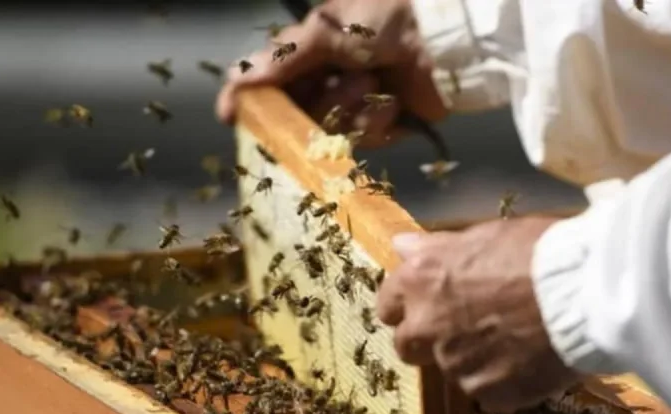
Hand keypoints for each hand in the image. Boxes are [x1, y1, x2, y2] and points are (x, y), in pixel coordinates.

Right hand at [215, 0, 447, 147]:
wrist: (442, 33)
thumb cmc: (382, 18)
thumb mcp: (326, 30)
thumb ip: (282, 58)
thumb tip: (234, 79)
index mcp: (308, 55)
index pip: (266, 83)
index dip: (246, 100)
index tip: (228, 114)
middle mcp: (325, 82)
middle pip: (294, 115)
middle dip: (316, 104)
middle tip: (334, 88)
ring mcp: (353, 107)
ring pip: (327, 131)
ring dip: (351, 106)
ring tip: (373, 80)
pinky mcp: (381, 126)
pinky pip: (362, 138)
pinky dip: (377, 118)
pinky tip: (392, 100)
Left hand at [376, 217, 580, 412]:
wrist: (585, 292)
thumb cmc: (535, 252)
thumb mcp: (482, 235)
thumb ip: (436, 247)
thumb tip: (401, 245)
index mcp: (419, 282)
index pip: (387, 306)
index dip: (405, 307)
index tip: (424, 306)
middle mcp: (427, 326)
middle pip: (407, 346)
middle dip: (427, 340)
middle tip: (463, 328)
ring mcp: (455, 364)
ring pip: (451, 369)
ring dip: (470, 359)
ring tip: (511, 339)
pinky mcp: (488, 393)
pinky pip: (487, 392)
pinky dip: (502, 381)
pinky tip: (528, 360)